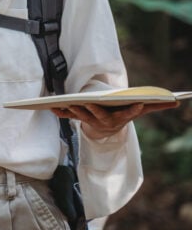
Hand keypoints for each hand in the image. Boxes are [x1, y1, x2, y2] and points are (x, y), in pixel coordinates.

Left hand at [52, 101, 178, 139]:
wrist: (108, 128)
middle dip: (94, 109)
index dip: (134, 109)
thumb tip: (178, 101)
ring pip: (82, 117)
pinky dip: (60, 113)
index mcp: (121, 117)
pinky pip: (69, 117)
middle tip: (88, 102)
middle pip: (100, 116)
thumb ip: (156, 105)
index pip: (129, 114)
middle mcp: (106, 121)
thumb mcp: (139, 110)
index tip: (139, 103)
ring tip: (66, 103)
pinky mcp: (79, 118)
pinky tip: (51, 108)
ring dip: (74, 111)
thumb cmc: (124, 113)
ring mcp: (91, 121)